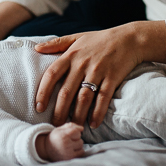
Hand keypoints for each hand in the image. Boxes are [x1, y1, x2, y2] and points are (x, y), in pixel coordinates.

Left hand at [34, 21, 165, 127]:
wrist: (129, 38)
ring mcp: (98, 71)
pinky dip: (98, 112)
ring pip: (84, 98)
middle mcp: (82, 64)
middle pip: (66, 91)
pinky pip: (103, 98)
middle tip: (54, 125)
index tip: (38, 107)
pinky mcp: (112, 78)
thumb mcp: (77, 37)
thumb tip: (37, 49)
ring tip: (72, 127)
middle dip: (59, 111)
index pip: (52, 74)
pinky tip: (93, 124)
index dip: (43, 91)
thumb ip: (56, 44)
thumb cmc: (100, 39)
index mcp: (71, 55)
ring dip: (77, 115)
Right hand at [37, 123, 84, 161]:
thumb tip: (82, 128)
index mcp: (63, 136)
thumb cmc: (55, 138)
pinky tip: (71, 150)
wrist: (47, 150)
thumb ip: (71, 126)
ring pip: (81, 146)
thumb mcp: (60, 129)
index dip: (75, 132)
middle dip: (76, 139)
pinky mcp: (70, 159)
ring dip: (77, 145)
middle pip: (80, 140)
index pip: (77, 132)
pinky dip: (78, 151)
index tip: (70, 134)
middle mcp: (66, 145)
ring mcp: (69, 153)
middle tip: (68, 140)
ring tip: (69, 146)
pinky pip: (81, 153)